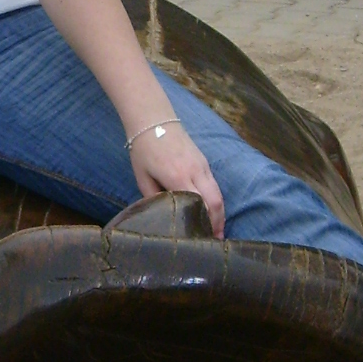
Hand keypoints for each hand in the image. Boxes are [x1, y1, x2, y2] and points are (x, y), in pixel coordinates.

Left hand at [130, 119, 225, 238]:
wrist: (153, 120)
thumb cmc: (144, 149)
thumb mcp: (142, 178)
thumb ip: (152, 198)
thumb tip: (161, 216)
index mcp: (178, 177)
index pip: (200, 205)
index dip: (205, 224)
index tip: (204, 241)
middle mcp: (195, 171)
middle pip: (215, 202)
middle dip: (218, 223)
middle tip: (216, 241)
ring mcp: (202, 165)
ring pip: (218, 193)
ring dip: (219, 213)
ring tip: (216, 231)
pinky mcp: (204, 162)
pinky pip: (214, 185)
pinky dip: (216, 200)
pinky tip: (211, 211)